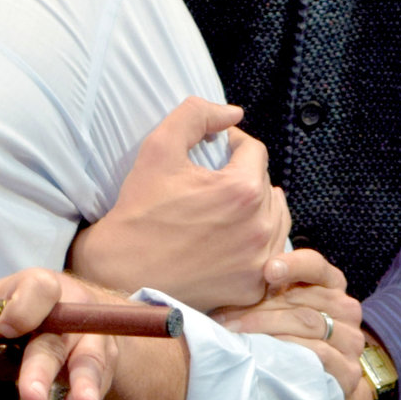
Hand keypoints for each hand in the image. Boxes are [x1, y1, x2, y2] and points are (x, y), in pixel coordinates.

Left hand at [0, 268, 186, 399]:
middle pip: (57, 340)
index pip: (39, 288)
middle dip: (43, 367)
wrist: (70, 316)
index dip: (24, 307)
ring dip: (84, 388)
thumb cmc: (12, 312)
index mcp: (37, 289)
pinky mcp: (100, 375)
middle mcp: (70, 313)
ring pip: (89, 366)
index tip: (5, 328)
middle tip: (30, 396)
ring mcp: (90, 344)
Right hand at [66, 98, 288, 309]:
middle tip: (210, 184)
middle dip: (242, 176)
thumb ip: (195, 116)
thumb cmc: (140, 211)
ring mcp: (260, 261)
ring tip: (224, 210)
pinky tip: (229, 239)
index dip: (231, 144)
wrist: (124, 271)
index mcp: (242, 189)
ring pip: (275, 217)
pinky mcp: (254, 286)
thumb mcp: (157, 149)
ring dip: (256, 208)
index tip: (212, 152)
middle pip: (266, 183)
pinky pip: (271, 253)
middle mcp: (260, 226)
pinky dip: (256, 242)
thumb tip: (232, 113)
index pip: (254, 151)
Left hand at [212, 250, 372, 399]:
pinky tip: (264, 351)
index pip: (314, 266)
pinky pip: (317, 352)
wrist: (316, 386)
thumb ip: (266, 289)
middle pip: (300, 299)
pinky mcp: (348, 370)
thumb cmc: (286, 336)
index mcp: (330, 284)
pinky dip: (287, 349)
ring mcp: (350, 340)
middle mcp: (346, 309)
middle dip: (258, 307)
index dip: (292, 265)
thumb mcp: (276, 307)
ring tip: (234, 332)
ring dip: (265, 327)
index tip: (267, 270)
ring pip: (307, 322)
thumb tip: (230, 277)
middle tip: (224, 316)